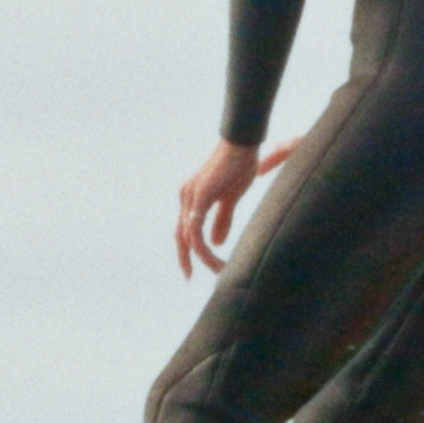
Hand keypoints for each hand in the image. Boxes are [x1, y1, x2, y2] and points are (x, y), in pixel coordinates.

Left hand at [174, 137, 297, 276]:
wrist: (242, 145)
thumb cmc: (238, 166)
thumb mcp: (230, 199)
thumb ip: (222, 220)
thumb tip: (215, 243)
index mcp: (192, 197)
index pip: (185, 230)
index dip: (187, 250)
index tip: (193, 268)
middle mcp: (186, 197)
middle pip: (180, 236)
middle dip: (185, 258)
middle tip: (189, 277)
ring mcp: (190, 196)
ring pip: (189, 237)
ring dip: (202, 257)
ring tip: (218, 269)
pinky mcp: (199, 196)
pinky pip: (196, 229)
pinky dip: (203, 246)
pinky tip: (214, 256)